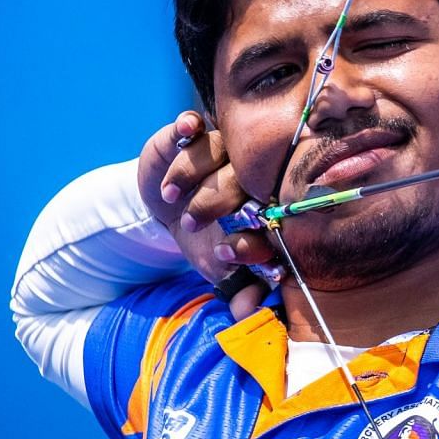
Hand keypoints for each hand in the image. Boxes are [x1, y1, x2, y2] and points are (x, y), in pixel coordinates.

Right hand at [137, 111, 276, 318]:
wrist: (168, 207)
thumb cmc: (204, 238)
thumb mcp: (217, 269)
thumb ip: (237, 291)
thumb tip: (249, 314)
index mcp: (267, 206)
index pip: (271, 214)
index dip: (251, 231)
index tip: (226, 251)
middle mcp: (253, 175)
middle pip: (246, 179)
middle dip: (217, 202)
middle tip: (193, 222)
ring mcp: (227, 150)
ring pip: (220, 153)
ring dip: (193, 173)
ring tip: (171, 196)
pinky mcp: (196, 133)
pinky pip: (196, 124)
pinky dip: (188, 126)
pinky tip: (185, 130)